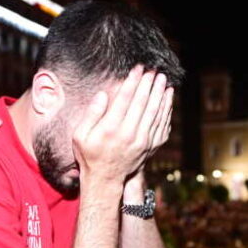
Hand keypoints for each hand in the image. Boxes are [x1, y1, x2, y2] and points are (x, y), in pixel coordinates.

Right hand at [73, 66, 171, 185]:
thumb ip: (91, 114)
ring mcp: (142, 141)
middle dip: (149, 84)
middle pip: (143, 103)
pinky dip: (166, 109)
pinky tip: (167, 98)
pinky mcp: (151, 146)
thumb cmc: (90, 154)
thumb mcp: (80, 135)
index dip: (133, 81)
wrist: (106, 179)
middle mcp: (129, 134)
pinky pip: (162, 124)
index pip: (125, 99)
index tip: (138, 68)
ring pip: (155, 112)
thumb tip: (103, 94)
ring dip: (160, 93)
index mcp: (110, 129)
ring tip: (163, 79)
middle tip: (153, 70)